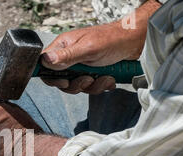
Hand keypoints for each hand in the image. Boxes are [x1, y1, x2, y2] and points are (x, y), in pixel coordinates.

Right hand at [41, 0, 160, 93]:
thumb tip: (46, 60)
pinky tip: (109, 78)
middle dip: (77, 85)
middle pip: (61, 81)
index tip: (64, 82)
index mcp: (63, 47)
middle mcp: (69, 57)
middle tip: (88, 78)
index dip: (52, 78)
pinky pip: (89, 88)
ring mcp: (80, 66)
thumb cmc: (112, 40)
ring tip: (104, 77)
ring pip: (77, 87)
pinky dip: (100, 85)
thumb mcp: (88, 48)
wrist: (136, 43)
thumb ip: (66, 56)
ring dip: (92, 85)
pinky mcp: (92, 73)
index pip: (45, 66)